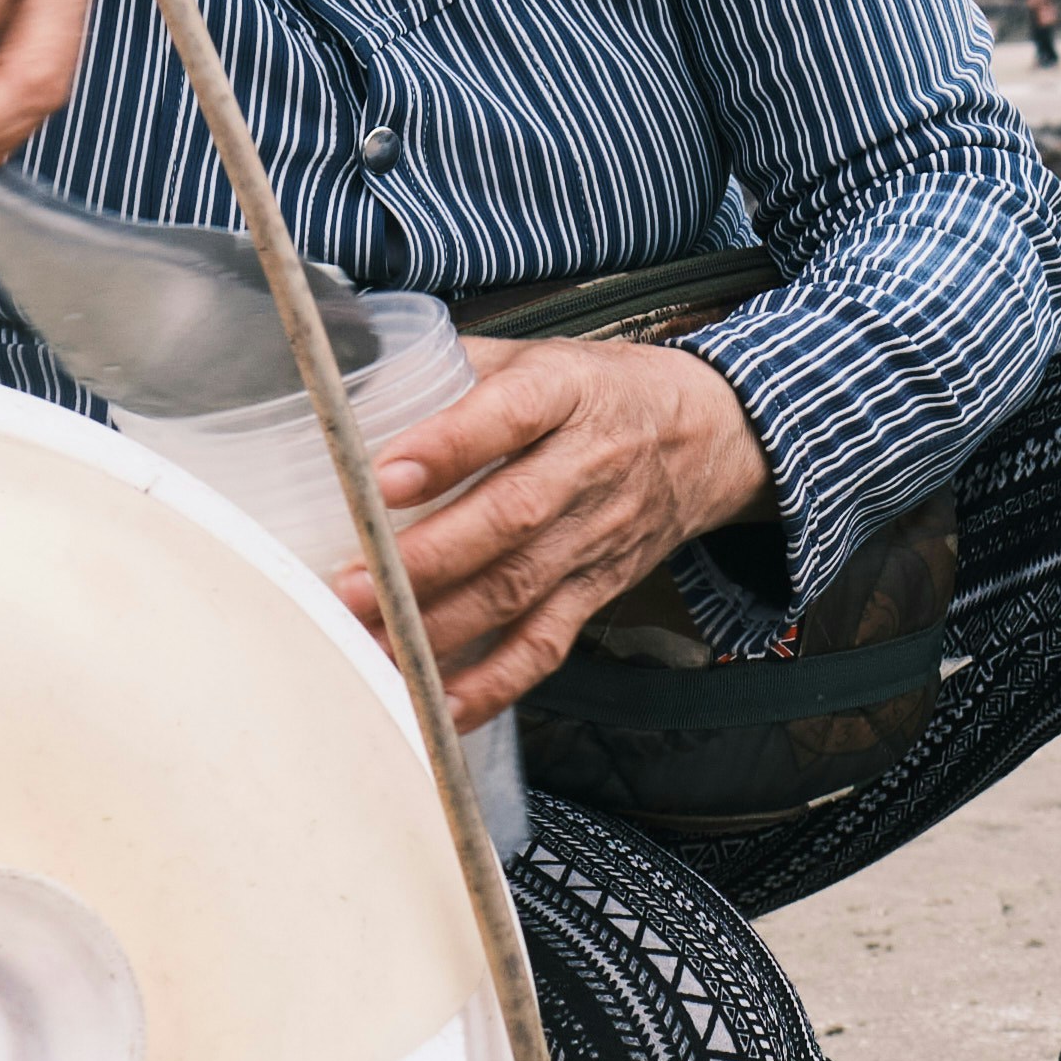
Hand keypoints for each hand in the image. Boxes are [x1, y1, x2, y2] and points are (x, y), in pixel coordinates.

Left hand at [315, 336, 775, 725]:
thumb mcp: (541, 356)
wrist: (708, 437)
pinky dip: (490, 684)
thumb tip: (352, 383)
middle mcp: (586, 467)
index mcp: (566, 394)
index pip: (510, 415)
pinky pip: (543, 645)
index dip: (448, 447)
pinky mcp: (595, 591)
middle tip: (352, 586)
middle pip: (510, 519)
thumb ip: (455, 366)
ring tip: (371, 644)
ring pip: (518, 589)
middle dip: (427, 560)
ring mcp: (593, 537)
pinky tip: (437, 704)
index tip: (385, 475)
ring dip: (439, 626)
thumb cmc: (600, 393)